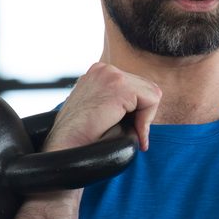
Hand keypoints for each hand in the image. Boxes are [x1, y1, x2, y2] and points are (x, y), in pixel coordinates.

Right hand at [44, 62, 160, 151]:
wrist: (65, 149)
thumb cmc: (81, 137)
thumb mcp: (102, 112)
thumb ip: (120, 104)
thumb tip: (147, 108)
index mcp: (98, 73)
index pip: (135, 86)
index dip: (137, 111)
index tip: (131, 130)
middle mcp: (103, 69)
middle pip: (145, 88)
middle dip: (142, 113)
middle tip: (134, 135)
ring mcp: (110, 75)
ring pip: (151, 93)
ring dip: (144, 118)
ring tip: (131, 134)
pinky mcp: (119, 86)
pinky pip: (152, 99)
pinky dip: (146, 120)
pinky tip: (132, 132)